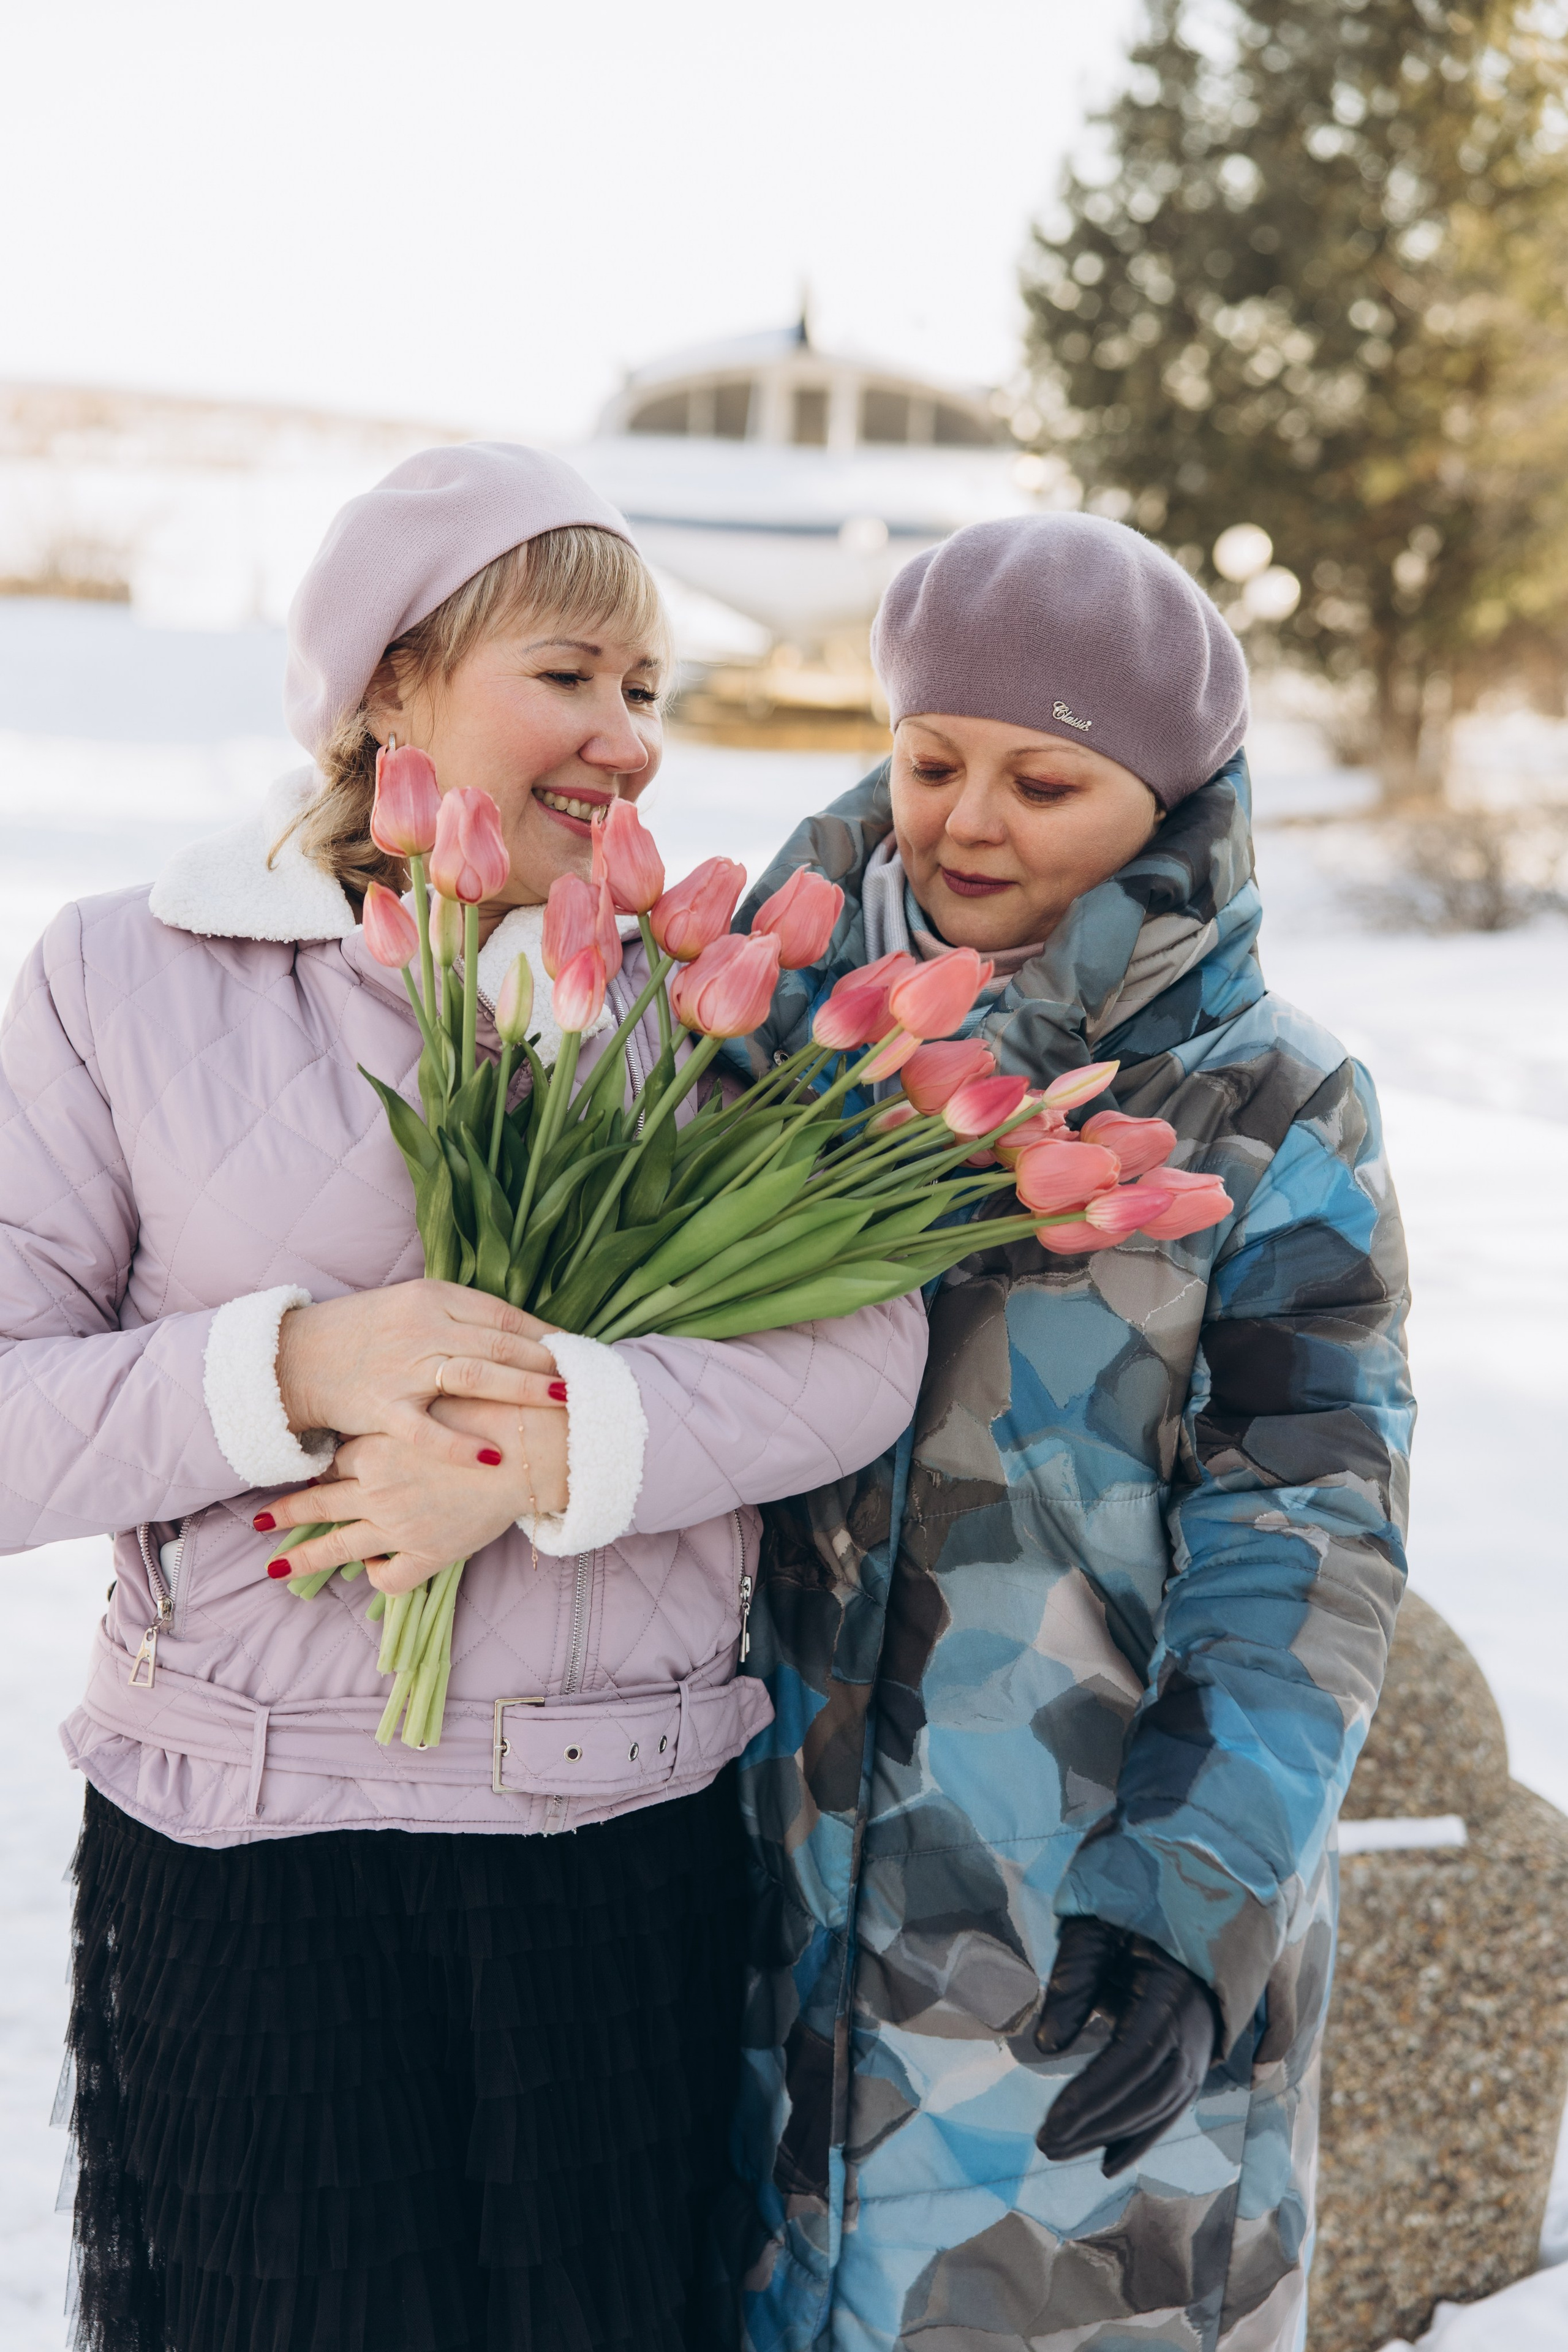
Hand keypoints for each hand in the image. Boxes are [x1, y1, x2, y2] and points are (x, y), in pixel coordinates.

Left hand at [261, 1398, 569, 1593]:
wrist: (533, 1447)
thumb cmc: (492, 1411)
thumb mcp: (438, 1392)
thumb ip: (411, 1403)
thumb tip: (395, 1400)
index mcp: (377, 1448)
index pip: (338, 1459)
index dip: (325, 1465)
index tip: (312, 1470)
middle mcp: (378, 1488)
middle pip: (321, 1502)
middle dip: (288, 1512)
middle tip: (261, 1521)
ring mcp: (399, 1525)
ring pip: (339, 1547)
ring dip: (305, 1558)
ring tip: (275, 1569)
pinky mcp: (429, 1553)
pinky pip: (393, 1578)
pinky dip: (380, 1579)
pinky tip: (373, 1577)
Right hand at [275, 1280, 564, 1440]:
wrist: (295, 1356)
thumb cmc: (363, 1333)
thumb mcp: (411, 1306)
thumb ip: (461, 1316)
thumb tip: (519, 1333)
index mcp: (433, 1297)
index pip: (502, 1314)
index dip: (543, 1333)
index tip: (576, 1351)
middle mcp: (422, 1327)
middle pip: (498, 1343)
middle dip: (546, 1362)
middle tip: (586, 1378)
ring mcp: (402, 1367)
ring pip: (473, 1376)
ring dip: (521, 1389)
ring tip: (562, 1402)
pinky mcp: (381, 1407)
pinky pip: (425, 1429)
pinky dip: (459, 1443)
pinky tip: (492, 1455)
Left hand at [1034, 1918, 1218, 2175]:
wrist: (1185, 1914)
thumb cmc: (1130, 1920)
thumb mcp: (1096, 1934)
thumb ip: (1073, 1981)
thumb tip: (1046, 2047)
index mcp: (1172, 1995)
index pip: (1134, 2058)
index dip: (1094, 2095)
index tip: (1051, 2123)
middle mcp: (1196, 2032)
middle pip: (1148, 2094)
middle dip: (1096, 2125)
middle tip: (1044, 2143)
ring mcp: (1200, 2052)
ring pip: (1159, 2109)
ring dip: (1109, 2136)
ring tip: (1058, 2149)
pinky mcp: (1195, 2064)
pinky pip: (1170, 2110)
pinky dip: (1140, 2139)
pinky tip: (1105, 2164)